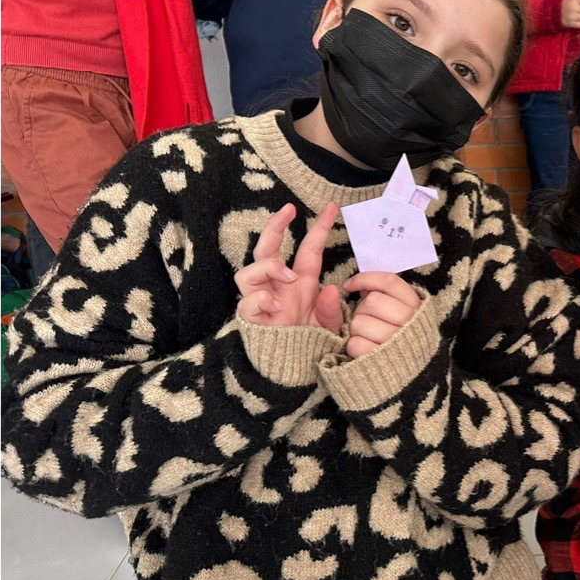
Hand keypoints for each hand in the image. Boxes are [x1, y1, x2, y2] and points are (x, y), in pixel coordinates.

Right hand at [235, 202, 343, 332]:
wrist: (296, 373)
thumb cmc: (312, 344)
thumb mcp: (330, 326)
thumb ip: (332, 310)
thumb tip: (330, 289)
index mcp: (302, 284)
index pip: (309, 249)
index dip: (319, 228)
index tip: (332, 207)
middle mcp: (279, 288)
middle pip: (267, 249)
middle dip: (275, 226)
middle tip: (289, 210)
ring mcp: (263, 301)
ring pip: (247, 272)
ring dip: (268, 266)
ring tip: (288, 276)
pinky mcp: (252, 319)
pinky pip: (247, 302)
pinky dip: (260, 298)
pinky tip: (274, 303)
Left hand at [342, 272, 421, 358]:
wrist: (406, 370)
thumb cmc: (398, 335)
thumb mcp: (400, 310)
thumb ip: (383, 294)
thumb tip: (361, 286)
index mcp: (415, 306)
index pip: (389, 282)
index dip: (365, 278)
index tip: (349, 285)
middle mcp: (409, 323)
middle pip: (372, 301)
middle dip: (362, 308)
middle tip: (367, 318)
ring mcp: (395, 342)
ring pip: (359, 322)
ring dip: (356, 327)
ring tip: (367, 334)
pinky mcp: (380, 360)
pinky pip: (355, 344)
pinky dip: (354, 345)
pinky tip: (365, 347)